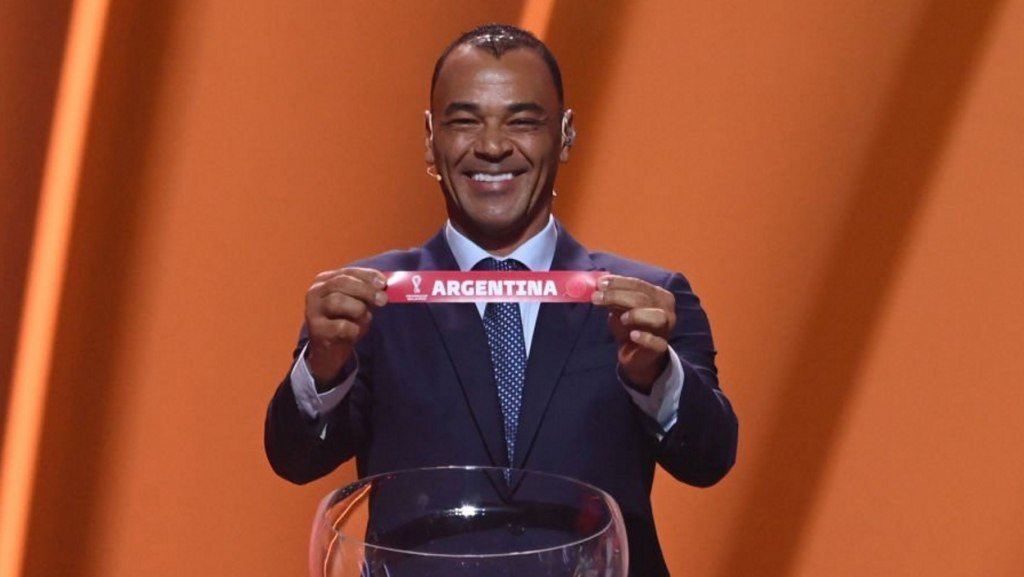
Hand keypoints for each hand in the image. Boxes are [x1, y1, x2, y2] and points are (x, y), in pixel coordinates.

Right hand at [304, 267, 387, 385]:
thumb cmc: (344, 321)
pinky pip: (341, 326)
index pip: (347, 272)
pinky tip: (353, 333)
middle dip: (365, 290)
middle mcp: (314, 292)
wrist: (329, 350)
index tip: (383, 283)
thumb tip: (384, 285)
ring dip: (359, 310)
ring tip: (363, 319)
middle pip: (341, 283)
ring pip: (338, 301)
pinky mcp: (316, 330)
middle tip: (383, 299)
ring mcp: (312, 311)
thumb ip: (367, 291)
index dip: (367, 276)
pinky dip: (354, 330)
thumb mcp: (356, 302)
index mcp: (324, 281)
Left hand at [591, 275, 675, 391]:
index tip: (599, 284)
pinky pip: (657, 343)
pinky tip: (633, 335)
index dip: (618, 283)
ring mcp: (665, 329)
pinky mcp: (660, 348)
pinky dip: (645, 338)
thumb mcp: (620, 308)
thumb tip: (598, 284)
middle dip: (617, 296)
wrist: (636, 354)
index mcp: (658, 295)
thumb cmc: (630, 326)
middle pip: (643, 298)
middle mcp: (666, 310)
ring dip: (636, 315)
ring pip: (657, 317)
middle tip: (596, 297)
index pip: (639, 284)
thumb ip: (613, 296)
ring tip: (621, 318)